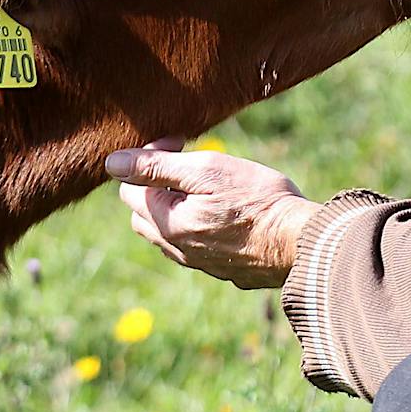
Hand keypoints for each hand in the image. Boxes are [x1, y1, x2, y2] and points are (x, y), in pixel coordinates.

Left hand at [105, 141, 321, 289]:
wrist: (298, 242)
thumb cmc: (256, 199)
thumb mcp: (206, 170)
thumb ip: (157, 166)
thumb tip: (112, 163)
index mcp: (167, 222)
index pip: (131, 189)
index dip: (150, 158)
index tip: (183, 142)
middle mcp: (176, 248)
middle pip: (143, 213)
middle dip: (156, 184)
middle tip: (191, 163)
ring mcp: (198, 262)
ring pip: (166, 231)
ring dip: (174, 206)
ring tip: (207, 186)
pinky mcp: (221, 268)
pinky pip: (192, 244)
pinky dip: (194, 224)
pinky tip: (223, 211)